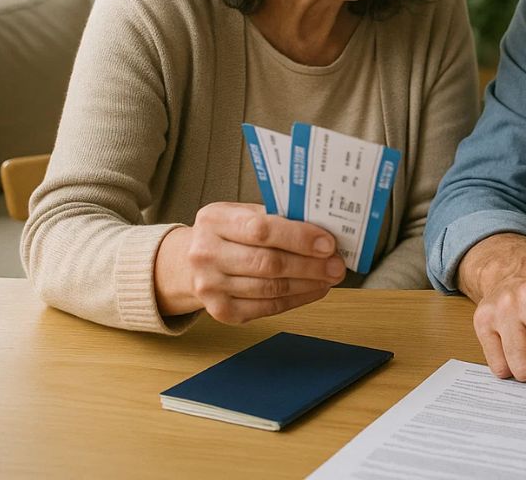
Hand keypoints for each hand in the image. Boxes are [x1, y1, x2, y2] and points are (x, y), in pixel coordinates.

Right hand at [154, 202, 345, 322]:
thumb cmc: (226, 233)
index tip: (327, 242)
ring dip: (308, 284)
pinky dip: (296, 299)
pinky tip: (314, 289)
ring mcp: (210, 286)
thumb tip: (322, 227)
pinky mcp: (221, 312)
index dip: (298, 237)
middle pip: (268, 263)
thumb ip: (274, 217)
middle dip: (310, 265)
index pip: (261, 230)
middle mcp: (205, 254)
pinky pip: (267, 308)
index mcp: (213, 220)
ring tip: (330, 276)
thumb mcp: (240, 213)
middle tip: (337, 265)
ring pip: (271, 288)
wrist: (188, 264)